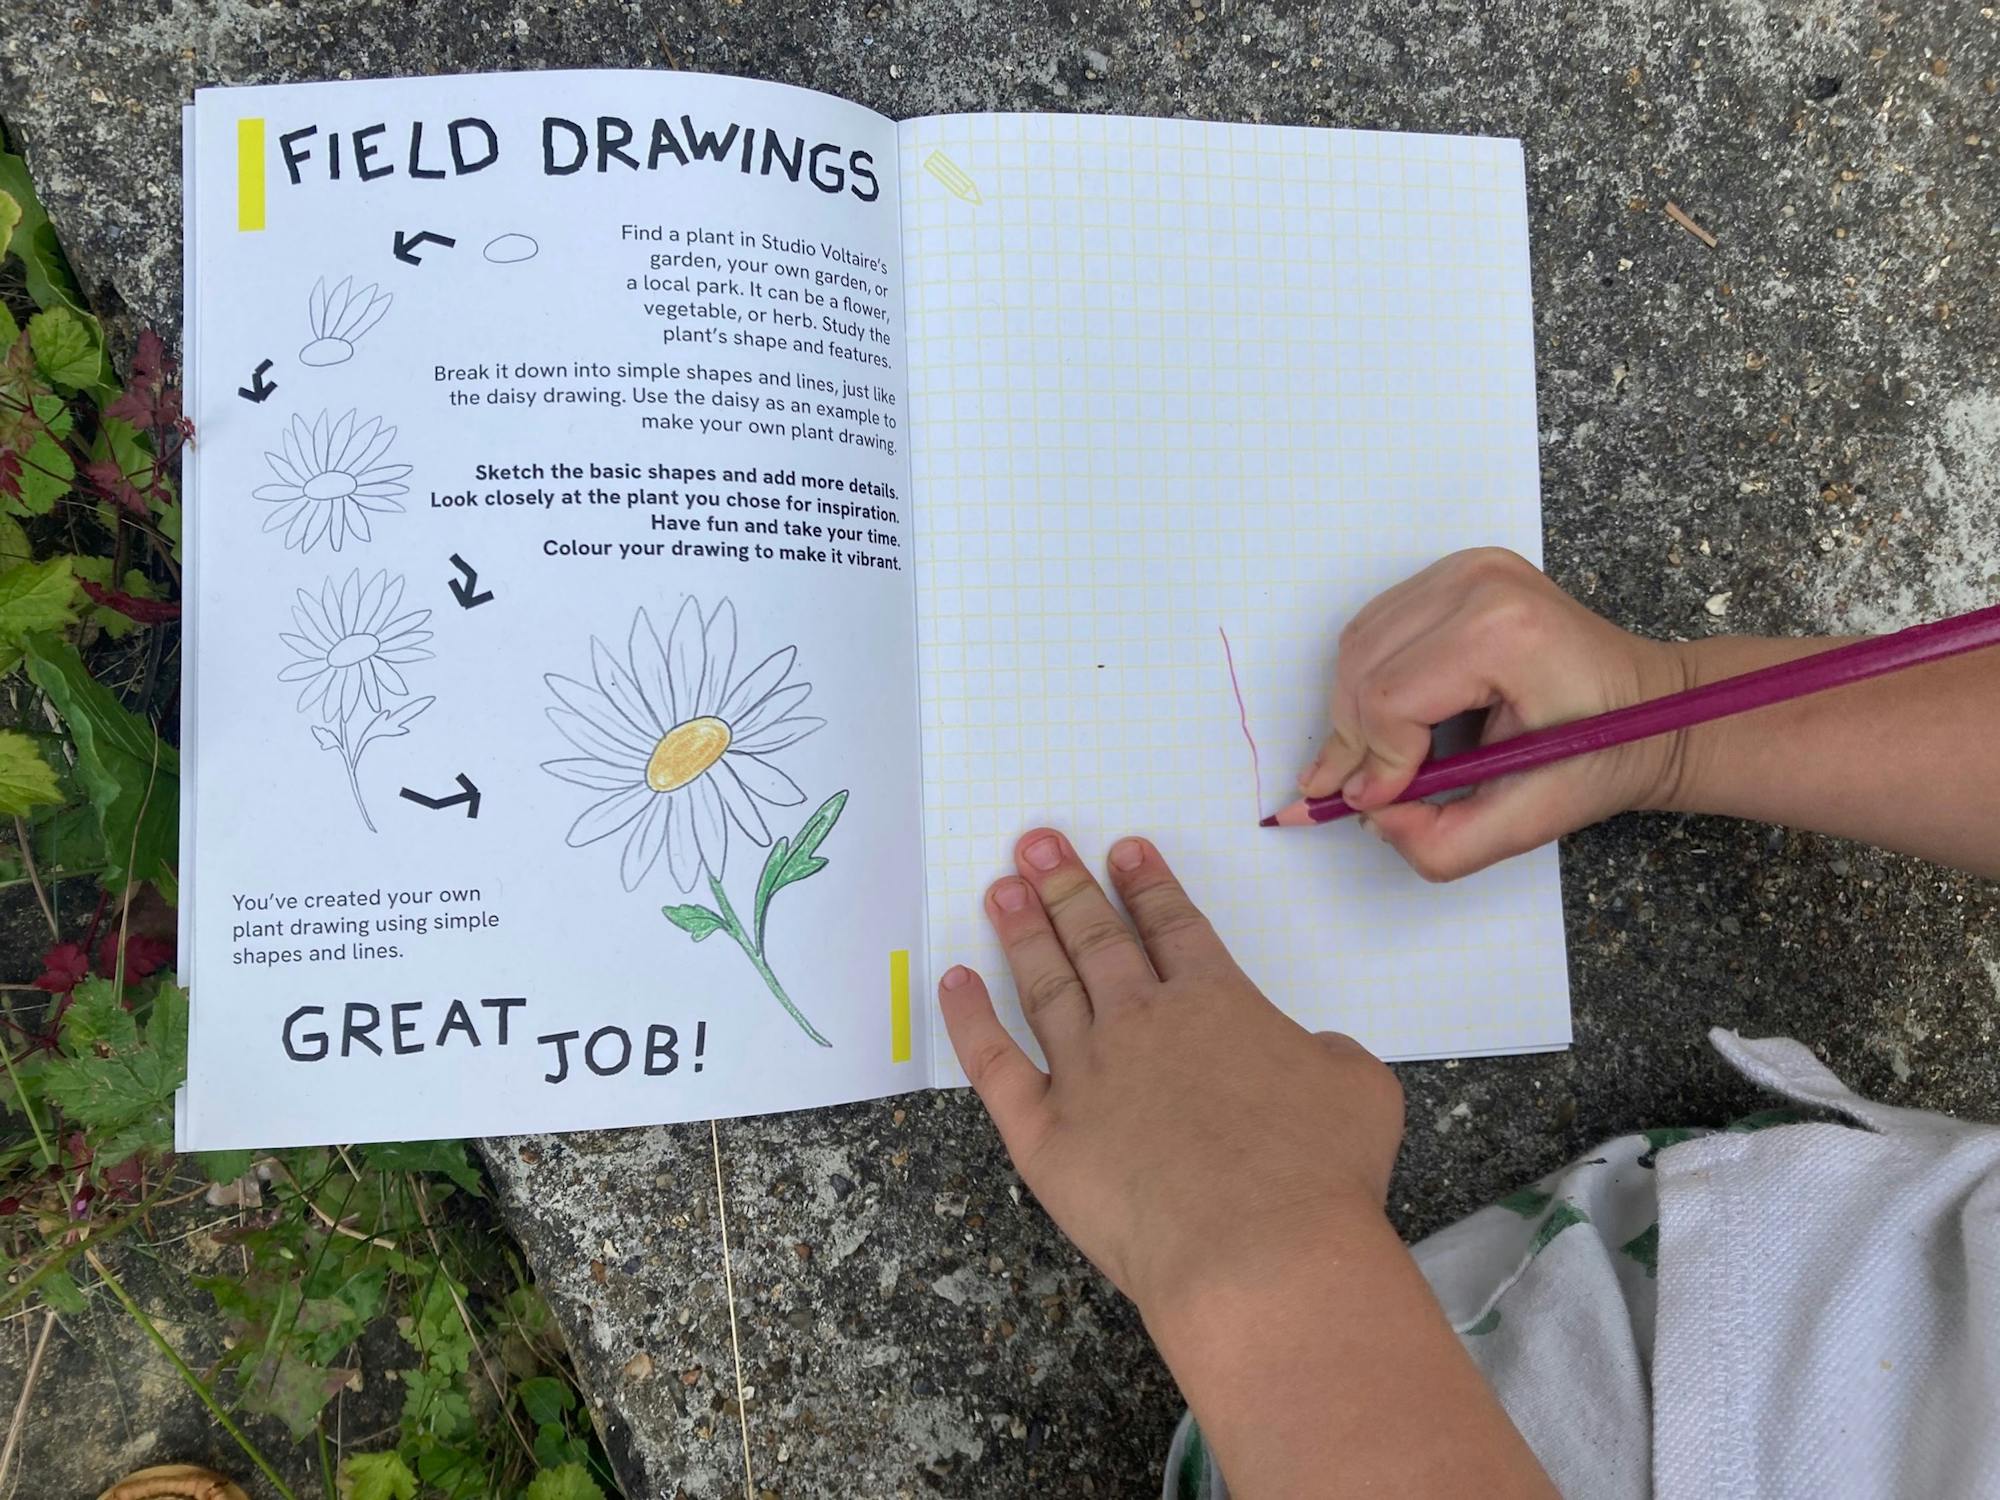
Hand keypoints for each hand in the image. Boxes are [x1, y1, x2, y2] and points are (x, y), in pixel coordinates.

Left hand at [940, 832, 1557, 1497]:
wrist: (1257, 1250)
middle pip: (1099, 940)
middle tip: (1037, 842)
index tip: (1124, 851)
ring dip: (1022, 931)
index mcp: (1218, 1003)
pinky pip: (994, 1064)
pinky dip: (969, 1019)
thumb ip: (1327, 1052)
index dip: (1149, 886)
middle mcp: (1142, 1023)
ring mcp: (1086, 1073)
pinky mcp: (1044, 1132)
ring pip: (1045, 985)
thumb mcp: (1360, 1086)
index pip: (1176, 928)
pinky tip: (953, 981)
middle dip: (1067, 885)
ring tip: (1001, 887)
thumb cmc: (1321, 1172)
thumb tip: (1311, 1049)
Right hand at [1302, 548, 1690, 880]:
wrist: (1653, 706)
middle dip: (1353, 740)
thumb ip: (1440, 842)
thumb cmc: (1605, 755)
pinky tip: (1394, 717)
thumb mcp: (1528, 822)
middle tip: (1359, 792)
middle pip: (1363, 667)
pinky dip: (1368, 678)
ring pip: (1358, 644)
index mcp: (1507, 633)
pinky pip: (1375, 626)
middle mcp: (1480, 583)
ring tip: (1376, 759)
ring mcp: (1466, 567)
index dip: (1375, 761)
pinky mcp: (1456, 571)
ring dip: (1354, 709)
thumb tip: (1370, 814)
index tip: (1379, 804)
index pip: (1391, 697)